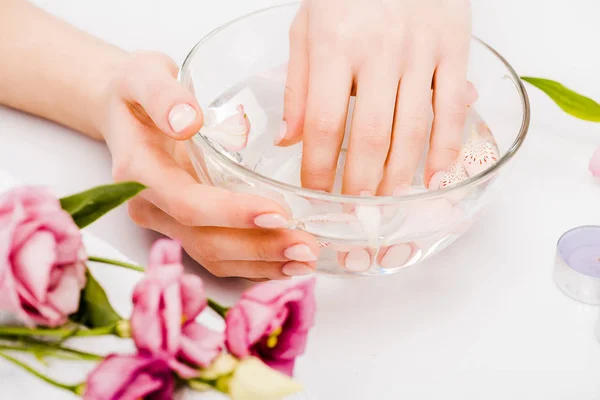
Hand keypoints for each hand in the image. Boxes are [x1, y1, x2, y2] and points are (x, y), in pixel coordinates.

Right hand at [100, 51, 318, 279]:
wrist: (124, 110)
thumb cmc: (137, 89)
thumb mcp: (143, 74)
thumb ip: (161, 94)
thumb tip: (187, 121)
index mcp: (138, 171)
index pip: (187, 203)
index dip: (231, 213)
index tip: (278, 213)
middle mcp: (150, 206)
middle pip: (204, 240)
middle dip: (258, 247)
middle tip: (306, 246)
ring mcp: (166, 222)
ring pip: (213, 256)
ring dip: (261, 263)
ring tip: (306, 261)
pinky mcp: (183, 228)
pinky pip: (217, 256)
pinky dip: (252, 265)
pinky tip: (285, 264)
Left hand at [279, 0, 471, 194]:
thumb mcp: (307, 27)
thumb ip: (297, 84)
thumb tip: (288, 139)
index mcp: (334, 44)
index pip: (323, 122)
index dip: (317, 166)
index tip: (314, 194)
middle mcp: (378, 51)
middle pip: (369, 134)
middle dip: (359, 182)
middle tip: (353, 212)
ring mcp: (420, 51)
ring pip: (411, 127)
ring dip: (398, 173)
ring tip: (385, 203)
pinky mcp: (454, 49)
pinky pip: (451, 107)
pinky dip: (445, 147)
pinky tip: (433, 177)